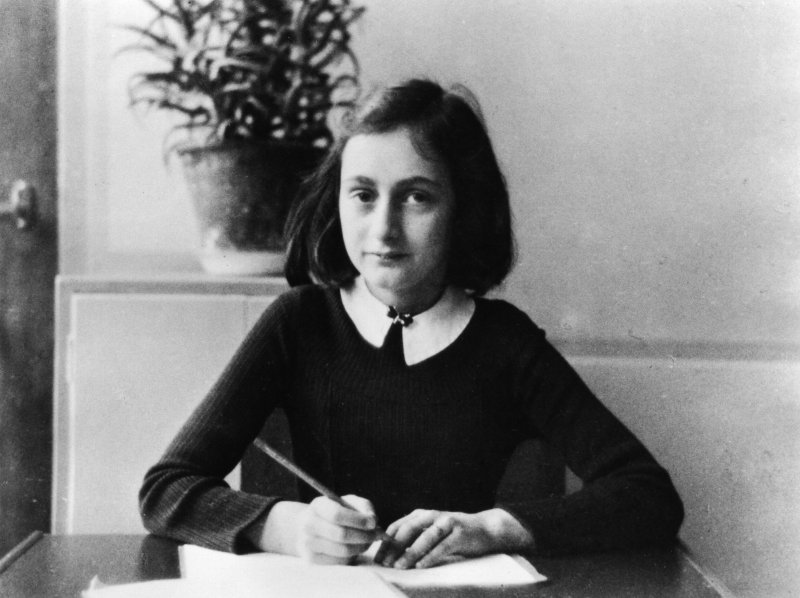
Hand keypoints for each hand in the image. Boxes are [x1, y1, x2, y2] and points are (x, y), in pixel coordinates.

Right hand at [296, 495, 376, 564]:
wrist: (314, 526)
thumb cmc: (337, 512)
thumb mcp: (350, 502)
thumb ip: (363, 507)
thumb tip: (373, 521)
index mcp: (318, 505)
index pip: (337, 515)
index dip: (357, 520)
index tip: (373, 523)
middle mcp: (309, 524)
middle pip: (341, 534)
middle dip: (364, 536)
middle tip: (377, 535)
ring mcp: (308, 543)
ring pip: (342, 550)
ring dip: (361, 547)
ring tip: (368, 541)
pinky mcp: (313, 559)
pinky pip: (339, 562)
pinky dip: (353, 556)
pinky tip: (356, 548)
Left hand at [374, 508, 532, 568]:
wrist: (485, 529)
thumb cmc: (453, 534)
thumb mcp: (430, 532)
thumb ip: (414, 538)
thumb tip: (390, 554)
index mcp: (421, 515)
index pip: (398, 526)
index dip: (386, 542)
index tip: (377, 558)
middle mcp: (432, 515)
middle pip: (408, 529)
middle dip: (394, 547)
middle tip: (385, 563)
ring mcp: (446, 522)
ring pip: (425, 536)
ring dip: (410, 552)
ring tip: (400, 565)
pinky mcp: (459, 532)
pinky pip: (443, 545)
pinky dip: (430, 556)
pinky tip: (422, 565)